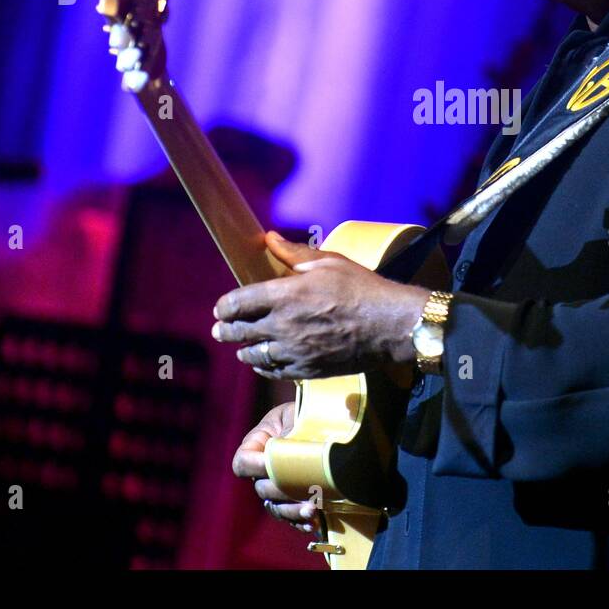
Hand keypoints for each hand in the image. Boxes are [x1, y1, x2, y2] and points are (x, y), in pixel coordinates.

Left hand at [212, 230, 428, 378]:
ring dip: (243, 350)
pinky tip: (262, 363)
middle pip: (240, 331)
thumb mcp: (328, 261)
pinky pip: (273, 371)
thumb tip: (268, 238)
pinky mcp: (306, 369)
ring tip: (240, 347)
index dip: (224, 306)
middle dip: (225, 329)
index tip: (221, 308)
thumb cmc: (361, 288)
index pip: (238, 303)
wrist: (389, 325)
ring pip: (253, 355)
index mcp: (285, 295)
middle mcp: (283, 325)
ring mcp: (293, 351)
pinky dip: (263, 366)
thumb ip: (293, 252)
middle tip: (219, 329)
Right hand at [232, 400, 317, 532]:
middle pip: (262, 489)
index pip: (242, 461)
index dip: (253, 466)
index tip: (271, 465)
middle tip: (301, 489)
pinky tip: (313, 523)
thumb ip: (289, 428)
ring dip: (292, 511)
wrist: (330, 424)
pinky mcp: (294, 499)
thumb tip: (287, 447)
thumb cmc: (309, 413)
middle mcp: (264, 470)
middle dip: (281, 492)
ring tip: (311, 510)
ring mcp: (278, 487)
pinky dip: (300, 522)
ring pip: (276, 507)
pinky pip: (291, 517)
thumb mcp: (297, 414)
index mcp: (258, 443)